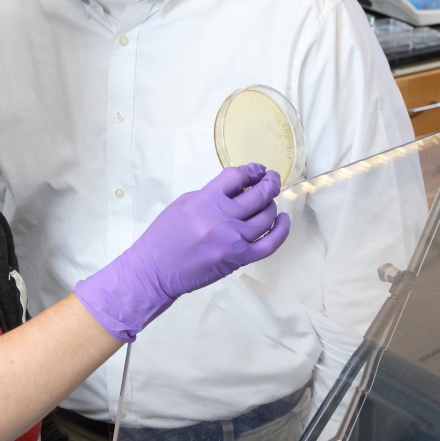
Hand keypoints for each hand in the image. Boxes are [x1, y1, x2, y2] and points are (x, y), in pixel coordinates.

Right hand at [74, 164, 290, 341]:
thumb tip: (239, 189)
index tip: (257, 170)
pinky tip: (283, 220)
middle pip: (258, 194)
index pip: (236, 176)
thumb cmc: (165, 237)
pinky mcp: (238, 259)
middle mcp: (221, 218)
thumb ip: (211, 195)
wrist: (156, 270)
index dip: (251, 170)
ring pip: (266, 217)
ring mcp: (232, 240)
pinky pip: (270, 244)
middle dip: (269, 183)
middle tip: (272, 180)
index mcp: (204, 201)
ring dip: (271, 206)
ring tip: (269, 202)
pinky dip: (281, 230)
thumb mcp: (184, 204)